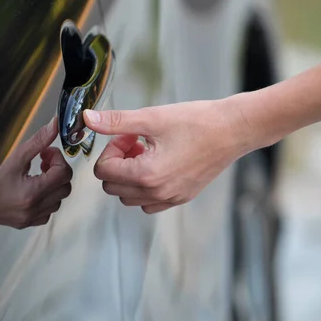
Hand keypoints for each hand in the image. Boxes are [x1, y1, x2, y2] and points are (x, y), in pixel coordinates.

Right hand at [0, 117, 72, 228]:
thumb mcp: (16, 158)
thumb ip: (38, 141)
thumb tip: (55, 124)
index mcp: (33, 191)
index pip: (63, 172)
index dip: (58, 159)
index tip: (46, 154)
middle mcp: (38, 207)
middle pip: (66, 185)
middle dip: (58, 170)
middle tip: (43, 163)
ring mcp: (38, 216)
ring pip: (61, 197)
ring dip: (54, 183)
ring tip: (38, 175)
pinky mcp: (36, 221)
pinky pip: (53, 208)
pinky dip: (49, 197)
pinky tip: (35, 190)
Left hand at [83, 100, 245, 213]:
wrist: (234, 130)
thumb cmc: (197, 122)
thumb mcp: (151, 118)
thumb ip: (115, 122)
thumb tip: (86, 119)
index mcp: (146, 175)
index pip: (103, 171)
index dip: (111, 149)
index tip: (128, 135)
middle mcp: (157, 193)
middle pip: (113, 186)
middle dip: (118, 162)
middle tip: (136, 141)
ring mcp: (170, 199)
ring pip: (129, 197)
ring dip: (130, 176)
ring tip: (148, 152)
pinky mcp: (182, 197)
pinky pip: (150, 202)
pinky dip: (146, 187)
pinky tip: (160, 164)